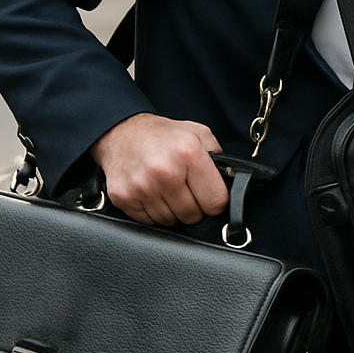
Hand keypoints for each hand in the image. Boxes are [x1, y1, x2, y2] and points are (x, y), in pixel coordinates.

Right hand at [89, 113, 227, 224]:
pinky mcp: (123, 197)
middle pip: (193, 215)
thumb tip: (233, 181)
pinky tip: (151, 193)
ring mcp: (142, 187)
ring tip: (167, 189)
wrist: (120, 131)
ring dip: (172, 210)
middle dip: (193, 207)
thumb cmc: (162, 135)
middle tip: (185, 190)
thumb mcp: (198, 134)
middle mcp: (165, 171)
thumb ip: (218, 158)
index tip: (209, 195)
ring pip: (170, 221)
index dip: (215, 201)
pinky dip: (152, 212)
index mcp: (188, 153)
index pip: (216, 201)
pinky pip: (148, 221)